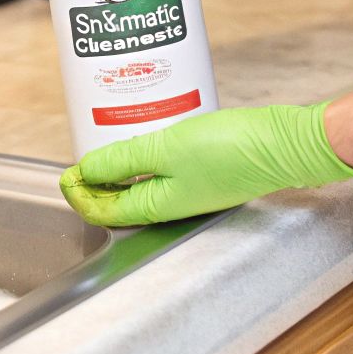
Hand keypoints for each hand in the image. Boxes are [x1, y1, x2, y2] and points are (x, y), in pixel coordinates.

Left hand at [59, 102, 352, 226]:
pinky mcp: (205, 175)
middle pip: (119, 203)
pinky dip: (143, 163)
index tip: (64, 173)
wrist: (288, 143)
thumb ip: (123, 161)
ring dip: (116, 174)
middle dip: (93, 186)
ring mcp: (190, 191)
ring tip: (103, 150)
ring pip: (140, 189)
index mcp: (158, 207)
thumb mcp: (167, 149)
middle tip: (77, 164)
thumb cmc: (235, 148)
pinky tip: (143, 144)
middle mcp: (172, 206)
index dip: (78, 193)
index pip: (103, 210)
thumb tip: (87, 171)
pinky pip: (163, 174)